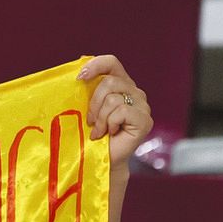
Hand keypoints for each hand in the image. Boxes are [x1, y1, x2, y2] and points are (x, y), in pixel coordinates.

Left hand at [77, 55, 152, 169]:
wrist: (102, 158)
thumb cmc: (93, 133)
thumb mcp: (86, 106)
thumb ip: (87, 88)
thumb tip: (78, 69)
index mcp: (121, 84)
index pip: (112, 63)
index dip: (96, 65)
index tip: (80, 78)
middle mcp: (135, 92)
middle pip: (110, 81)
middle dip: (94, 102)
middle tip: (89, 120)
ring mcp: (142, 106)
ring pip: (113, 98)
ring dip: (100, 117)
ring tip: (99, 130)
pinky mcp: (144, 120)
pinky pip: (121, 111)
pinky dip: (109, 124)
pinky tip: (110, 133)